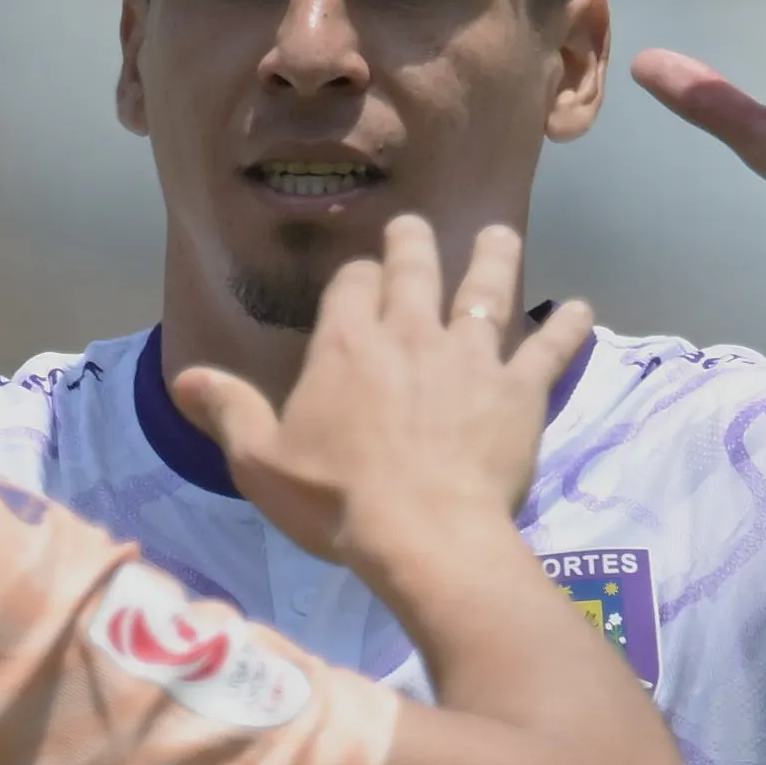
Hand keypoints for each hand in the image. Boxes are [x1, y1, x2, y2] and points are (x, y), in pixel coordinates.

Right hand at [169, 217, 589, 583]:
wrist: (425, 536)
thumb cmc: (336, 503)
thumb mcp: (261, 462)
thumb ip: (228, 412)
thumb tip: (183, 379)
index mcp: (346, 344)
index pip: (353, 284)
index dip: (356, 277)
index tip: (359, 278)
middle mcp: (411, 332)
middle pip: (417, 268)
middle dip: (415, 242)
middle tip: (418, 228)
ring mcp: (471, 357)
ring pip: (487, 289)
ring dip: (494, 258)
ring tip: (500, 236)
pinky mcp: (519, 390)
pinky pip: (549, 349)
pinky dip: (568, 328)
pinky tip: (582, 310)